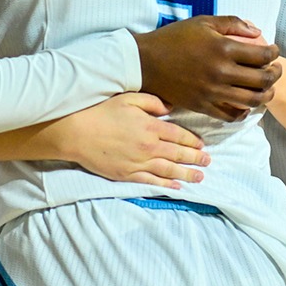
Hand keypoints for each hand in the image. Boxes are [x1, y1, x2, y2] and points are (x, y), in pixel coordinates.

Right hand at [45, 93, 208, 188]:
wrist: (77, 133)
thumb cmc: (101, 112)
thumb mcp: (128, 98)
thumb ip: (152, 102)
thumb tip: (170, 108)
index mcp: (151, 127)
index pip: (179, 135)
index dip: (192, 141)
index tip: (202, 145)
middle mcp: (149, 147)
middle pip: (178, 154)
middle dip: (195, 158)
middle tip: (208, 162)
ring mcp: (138, 163)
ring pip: (169, 170)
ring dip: (186, 174)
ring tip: (200, 177)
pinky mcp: (127, 174)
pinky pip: (151, 181)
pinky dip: (166, 184)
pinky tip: (176, 187)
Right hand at [134, 15, 280, 120]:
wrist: (146, 62)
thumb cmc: (174, 38)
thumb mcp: (203, 22)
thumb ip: (232, 24)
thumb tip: (257, 32)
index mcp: (223, 48)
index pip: (262, 55)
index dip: (274, 53)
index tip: (274, 52)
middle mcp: (221, 72)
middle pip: (263, 80)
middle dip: (275, 74)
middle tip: (276, 70)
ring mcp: (213, 92)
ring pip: (251, 100)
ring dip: (265, 95)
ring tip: (265, 89)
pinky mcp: (203, 106)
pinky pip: (231, 115)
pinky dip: (243, 112)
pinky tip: (244, 104)